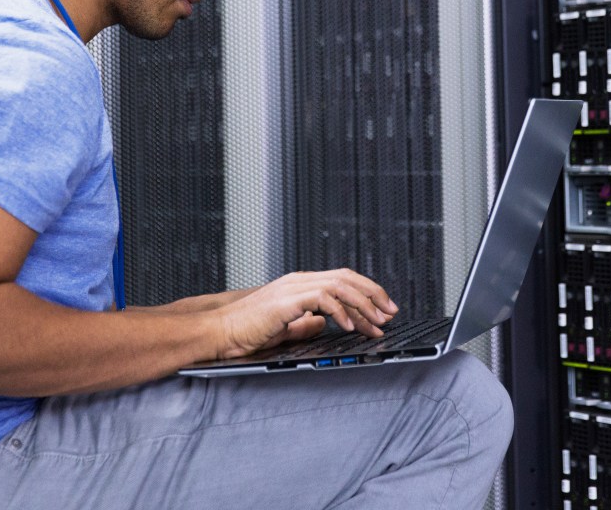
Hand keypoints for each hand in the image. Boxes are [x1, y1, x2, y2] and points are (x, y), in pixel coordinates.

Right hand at [213, 269, 398, 358]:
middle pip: (348, 277)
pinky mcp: (287, 300)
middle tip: (391, 313)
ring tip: (377, 322)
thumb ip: (305, 323)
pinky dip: (341, 312)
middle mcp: (300, 280)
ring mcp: (293, 287)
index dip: (367, 292)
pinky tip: (351, 327)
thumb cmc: (246, 332)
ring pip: (341, 285)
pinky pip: (323, 299)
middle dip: (374, 295)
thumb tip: (324, 324)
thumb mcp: (285, 328)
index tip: (384, 309)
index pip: (342, 279)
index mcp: (300, 284)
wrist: (220, 332)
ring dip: (363, 304)